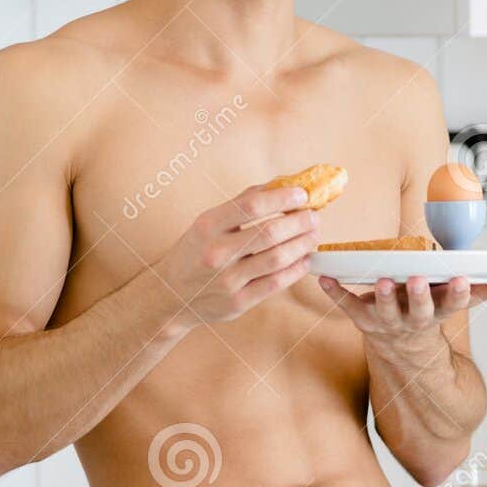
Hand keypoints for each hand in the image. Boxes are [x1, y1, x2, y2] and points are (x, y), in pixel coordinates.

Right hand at [156, 181, 319, 333]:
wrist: (171, 295)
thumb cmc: (195, 252)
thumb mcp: (208, 223)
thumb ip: (242, 203)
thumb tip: (280, 183)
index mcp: (207, 226)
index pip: (252, 206)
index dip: (282, 198)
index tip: (302, 195)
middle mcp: (215, 253)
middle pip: (270, 233)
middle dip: (300, 222)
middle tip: (315, 217)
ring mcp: (227, 280)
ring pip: (277, 259)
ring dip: (302, 245)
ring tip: (313, 236)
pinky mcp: (237, 303)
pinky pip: (275, 284)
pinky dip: (296, 270)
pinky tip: (304, 259)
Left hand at [316, 271, 486, 342]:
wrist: (405, 354)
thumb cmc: (432, 314)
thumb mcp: (460, 303)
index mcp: (440, 312)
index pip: (453, 303)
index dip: (458, 293)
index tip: (462, 279)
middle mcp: (414, 320)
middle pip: (418, 309)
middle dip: (418, 295)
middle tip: (415, 280)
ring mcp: (387, 322)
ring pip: (384, 310)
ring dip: (381, 295)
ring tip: (379, 280)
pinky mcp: (363, 320)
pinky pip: (347, 306)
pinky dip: (334, 293)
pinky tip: (322, 277)